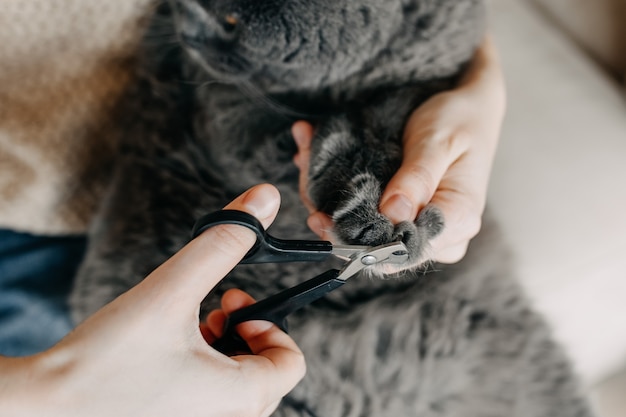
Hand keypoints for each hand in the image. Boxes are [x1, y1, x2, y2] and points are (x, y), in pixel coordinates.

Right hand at [0, 184, 305, 416]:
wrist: (45, 408)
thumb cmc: (105, 362)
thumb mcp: (172, 291)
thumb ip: (222, 243)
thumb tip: (264, 198)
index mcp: (241, 399)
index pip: (292, 360)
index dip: (270, 323)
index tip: (234, 303)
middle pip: (266, 370)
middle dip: (243, 333)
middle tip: (211, 311)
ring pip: (238, 384)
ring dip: (221, 350)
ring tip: (185, 330)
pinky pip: (212, 399)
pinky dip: (203, 370)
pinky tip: (168, 352)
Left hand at [293, 37, 505, 263]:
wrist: (470, 110)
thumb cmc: (460, 122)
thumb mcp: (438, 142)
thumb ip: (416, 180)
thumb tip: (391, 215)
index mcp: (457, 221)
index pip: (402, 251)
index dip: (359, 241)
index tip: (324, 215)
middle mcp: (440, 236)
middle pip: (376, 247)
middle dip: (333, 214)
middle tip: (304, 165)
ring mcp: (421, 230)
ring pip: (364, 234)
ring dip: (326, 199)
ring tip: (304, 153)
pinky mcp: (406, 220)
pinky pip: (367, 219)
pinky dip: (335, 194)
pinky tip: (313, 160)